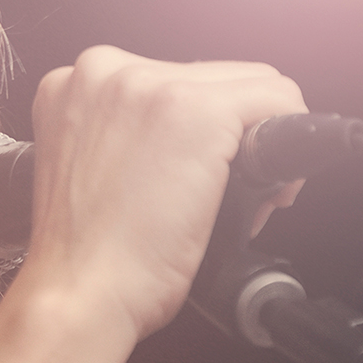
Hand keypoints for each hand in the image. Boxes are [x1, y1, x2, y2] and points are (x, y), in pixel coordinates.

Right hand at [13, 45, 306, 341]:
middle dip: (232, 132)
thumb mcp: (88, 168)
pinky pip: (280, 101)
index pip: (168, 78)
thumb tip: (191, 137)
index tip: (197, 170)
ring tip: (241, 198)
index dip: (198, 129)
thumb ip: (124, 134)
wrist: (79, 292)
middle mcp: (105, 71)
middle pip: (213, 77)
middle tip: (225, 194)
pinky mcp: (198, 111)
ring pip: (254, 84)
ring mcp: (151, 85)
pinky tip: (269, 192)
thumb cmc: (83, 253)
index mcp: (73, 83)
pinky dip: (289, 142)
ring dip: (259, 138)